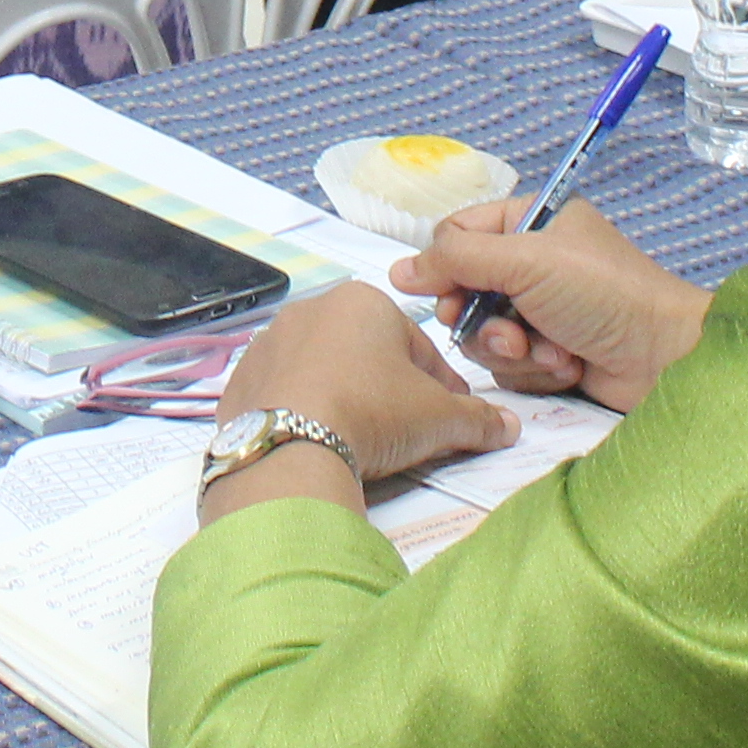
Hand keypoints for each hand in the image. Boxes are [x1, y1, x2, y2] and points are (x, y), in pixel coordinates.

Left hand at [200, 283, 508, 511]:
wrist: (289, 447)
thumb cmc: (373, 411)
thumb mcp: (439, 418)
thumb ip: (477, 418)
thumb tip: (507, 425)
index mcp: (363, 301)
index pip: (418, 345)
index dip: (440, 385)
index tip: (451, 415)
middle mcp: (311, 309)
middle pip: (367, 354)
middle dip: (390, 389)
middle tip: (408, 431)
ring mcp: (268, 343)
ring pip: (323, 372)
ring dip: (345, 397)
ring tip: (362, 441)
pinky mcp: (240, 380)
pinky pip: (284, 395)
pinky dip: (304, 413)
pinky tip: (319, 443)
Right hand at [394, 200, 712, 410]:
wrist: (666, 358)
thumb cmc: (604, 294)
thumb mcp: (526, 260)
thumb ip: (456, 259)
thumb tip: (399, 271)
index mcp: (530, 222)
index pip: (457, 236)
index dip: (447, 267)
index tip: (455, 295)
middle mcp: (533, 263)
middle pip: (464, 292)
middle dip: (484, 321)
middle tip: (510, 333)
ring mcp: (541, 311)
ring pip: (483, 335)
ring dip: (513, 349)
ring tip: (551, 352)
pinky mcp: (550, 354)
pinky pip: (509, 366)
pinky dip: (535, 370)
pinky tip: (568, 367)